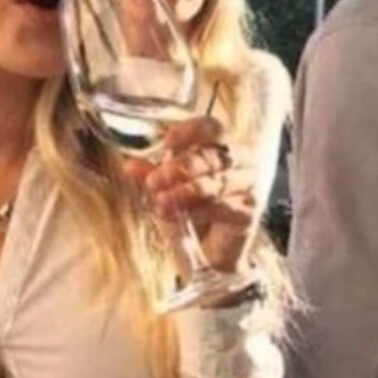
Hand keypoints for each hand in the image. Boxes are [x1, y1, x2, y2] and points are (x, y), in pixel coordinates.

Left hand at [121, 117, 258, 272]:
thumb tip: (130, 166)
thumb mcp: (169, 187)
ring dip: (187, 191)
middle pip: (212, 156)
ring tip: (162, 201)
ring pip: (218, 182)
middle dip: (182, 167)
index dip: (189, 132)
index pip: (210, 128)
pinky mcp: (248, 213)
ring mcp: (247, 186)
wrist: (211, 249)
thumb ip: (153, 174)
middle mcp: (239, 161)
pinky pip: (224, 207)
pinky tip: (181, 215)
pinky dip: (199, 211)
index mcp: (220, 145)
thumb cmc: (194, 207)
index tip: (166, 144)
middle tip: (155, 180)